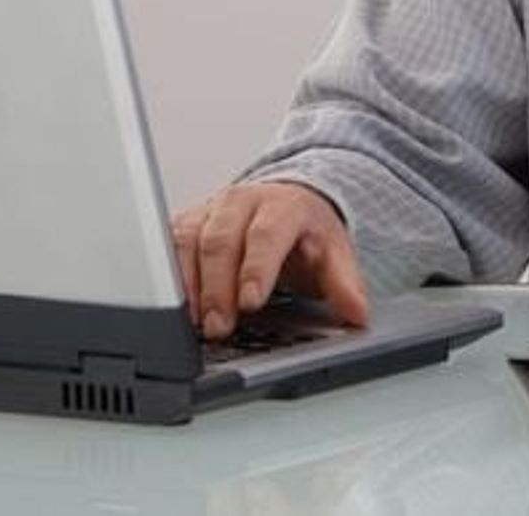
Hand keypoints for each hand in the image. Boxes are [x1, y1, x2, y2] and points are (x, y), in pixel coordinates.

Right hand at [169, 181, 370, 339]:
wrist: (287, 201)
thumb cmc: (306, 232)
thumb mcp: (335, 253)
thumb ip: (345, 283)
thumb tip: (358, 314)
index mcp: (282, 205)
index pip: (267, 234)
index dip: (257, 268)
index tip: (251, 301)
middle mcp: (241, 202)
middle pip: (221, 241)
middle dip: (218, 288)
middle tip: (220, 327)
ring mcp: (211, 210)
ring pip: (189, 241)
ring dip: (190, 286)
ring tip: (198, 324)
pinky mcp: (188, 223)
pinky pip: (170, 246)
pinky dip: (171, 277)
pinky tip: (177, 306)